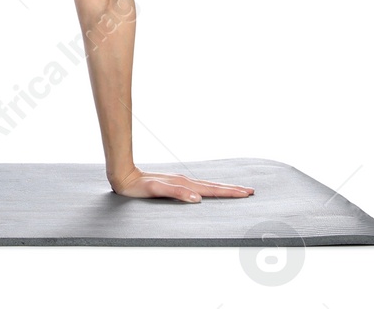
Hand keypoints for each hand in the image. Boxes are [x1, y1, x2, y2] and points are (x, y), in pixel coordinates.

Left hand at [109, 168, 255, 201]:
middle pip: (213, 186)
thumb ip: (176, 193)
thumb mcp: (156, 190)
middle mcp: (185, 180)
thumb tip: (197, 198)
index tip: (246, 192)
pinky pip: (198, 186)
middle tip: (250, 191)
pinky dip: (210, 188)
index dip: (229, 192)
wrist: (123, 176)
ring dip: (223, 188)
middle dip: (232, 189)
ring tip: (237, 190)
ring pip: (207, 185)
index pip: (212, 189)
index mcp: (184, 183)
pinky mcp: (175, 183)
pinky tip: (210, 190)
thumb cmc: (138, 186)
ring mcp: (180, 181)